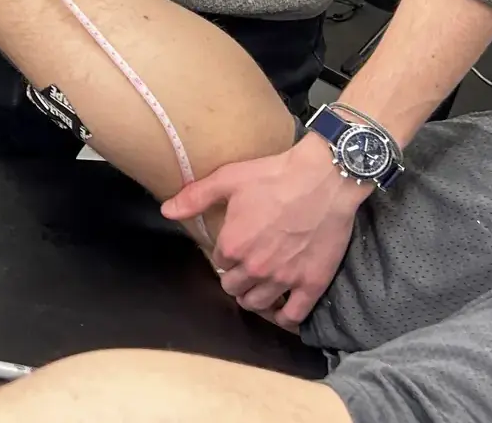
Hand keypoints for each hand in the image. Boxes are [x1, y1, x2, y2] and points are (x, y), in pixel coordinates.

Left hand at [159, 136, 365, 331]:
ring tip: (259, 287)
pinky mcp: (311, 283)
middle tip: (246, 266)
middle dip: (236, 278)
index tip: (236, 246)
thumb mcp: (229, 178)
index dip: (226, 255)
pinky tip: (282, 309)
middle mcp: (256, 268)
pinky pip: (293, 316)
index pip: (219, 263)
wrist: (325, 178)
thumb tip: (166, 211)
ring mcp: (284, 279)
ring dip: (254, 297)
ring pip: (257, 304)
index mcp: (233, 245)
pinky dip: (284, 317)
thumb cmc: (275, 175)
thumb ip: (195, 197)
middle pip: (234, 288)